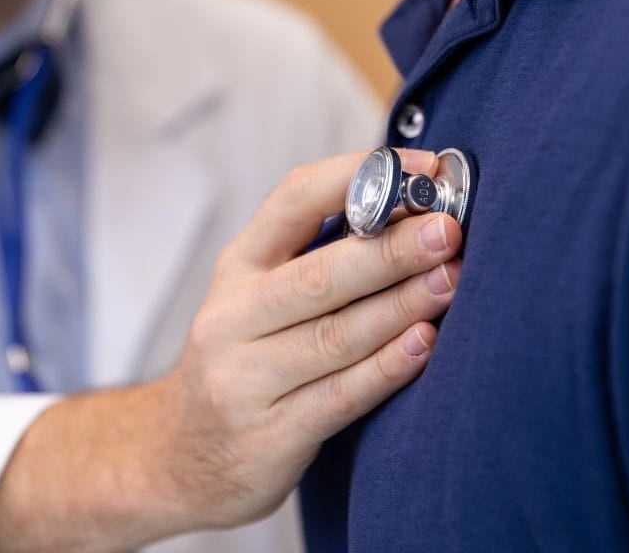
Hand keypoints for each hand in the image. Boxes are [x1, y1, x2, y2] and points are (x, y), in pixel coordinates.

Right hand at [0, 149, 461, 551]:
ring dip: (400, 306)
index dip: (358, 179)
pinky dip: (385, 370)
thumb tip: (413, 208)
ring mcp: (243, 380)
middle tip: (447, 230)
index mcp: (236, 269)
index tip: (420, 168)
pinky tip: (424, 346)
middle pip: (318, 276)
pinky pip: (337, 398)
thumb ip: (316, 259)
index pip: (291, 202)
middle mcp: (231, 318)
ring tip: (452, 281)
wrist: (176, 460)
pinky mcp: (266, 437)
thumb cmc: (242, 364)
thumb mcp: (254, 301)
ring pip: (334, 336)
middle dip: (389, 249)